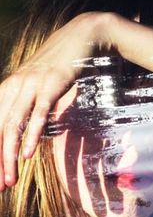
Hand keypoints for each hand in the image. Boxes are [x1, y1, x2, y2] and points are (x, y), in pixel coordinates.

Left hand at [0, 12, 109, 189]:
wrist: (80, 38)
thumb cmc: (60, 66)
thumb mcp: (40, 87)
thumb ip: (31, 108)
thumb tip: (30, 132)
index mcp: (9, 88)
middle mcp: (14, 87)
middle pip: (0, 129)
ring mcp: (31, 85)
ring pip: (14, 124)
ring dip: (9, 154)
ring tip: (8, 178)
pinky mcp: (50, 85)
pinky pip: (38, 114)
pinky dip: (31, 134)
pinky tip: (27, 154)